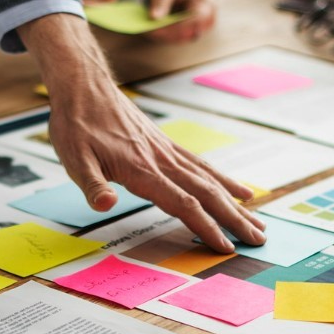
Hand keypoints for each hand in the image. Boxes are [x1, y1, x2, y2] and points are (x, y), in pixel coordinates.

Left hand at [17, 14, 264, 251]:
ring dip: (235, 203)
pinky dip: (224, 180)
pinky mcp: (165, 144)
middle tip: (259, 240)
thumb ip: (92, 185)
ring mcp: (166, 151)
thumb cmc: (75, 125)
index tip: (227, 247)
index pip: (182, 203)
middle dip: (234, 219)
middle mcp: (161, 160)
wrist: (84, 86)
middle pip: (206, 193)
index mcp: (141, 169)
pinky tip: (240, 190)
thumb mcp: (74, 158)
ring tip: (258, 222)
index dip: (206, 227)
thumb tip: (105, 205)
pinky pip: (201, 165)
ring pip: (209, 180)